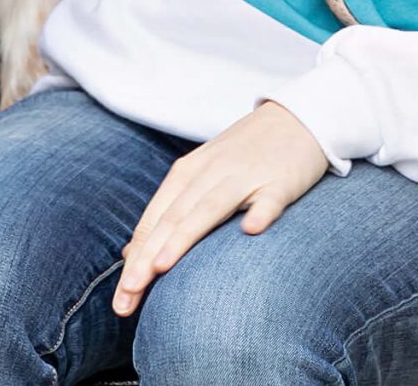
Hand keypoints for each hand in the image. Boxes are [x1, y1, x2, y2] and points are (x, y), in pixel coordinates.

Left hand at [113, 101, 329, 315]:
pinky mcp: (281, 180)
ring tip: (161, 266)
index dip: (135, 260)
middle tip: (127, 298)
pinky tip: (252, 229)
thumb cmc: (243, 157)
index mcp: (187, 174)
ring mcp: (245, 175)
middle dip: (147, 259)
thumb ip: (168, 214)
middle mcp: (209, 173)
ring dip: (184, 236)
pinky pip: (270, 198)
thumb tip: (132, 255)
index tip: (121, 299)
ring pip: (210, 207)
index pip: (154, 222)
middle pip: (172, 219)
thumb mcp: (200, 178)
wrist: (296, 118)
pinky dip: (261, 212)